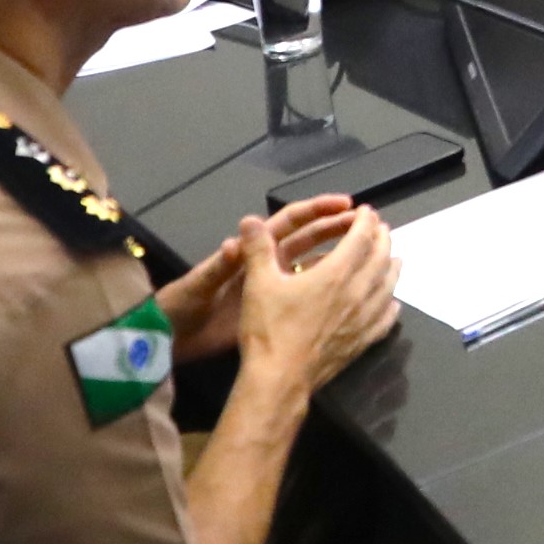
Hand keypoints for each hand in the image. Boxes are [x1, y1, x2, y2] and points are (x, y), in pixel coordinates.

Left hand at [156, 195, 353, 361]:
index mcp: (252, 251)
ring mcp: (274, 287)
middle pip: (309, 239)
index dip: (318, 211)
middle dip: (337, 229)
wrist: (175, 338)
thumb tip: (235, 243)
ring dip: (338, 257)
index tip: (346, 205)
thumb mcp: (202, 284)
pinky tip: (352, 293)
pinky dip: (330, 289)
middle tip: (368, 225)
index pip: (291, 222)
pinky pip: (309, 295)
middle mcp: (268, 264)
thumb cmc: (186, 305)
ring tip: (368, 255)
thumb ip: (219, 265)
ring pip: (314, 265)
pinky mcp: (277, 310)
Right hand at [237, 196, 400, 391]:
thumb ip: (258, 248)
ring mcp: (363, 319)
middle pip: (380, 259)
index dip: (366, 221)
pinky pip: (385, 320)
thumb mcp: (258, 283)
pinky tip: (393, 304)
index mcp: (335, 273)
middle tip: (381, 228)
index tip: (368, 211)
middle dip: (382, 239)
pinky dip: (392, 306)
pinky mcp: (362, 342)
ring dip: (392, 268)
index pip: (361, 238)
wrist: (279, 378)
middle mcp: (357, 293)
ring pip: (388, 287)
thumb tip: (249, 219)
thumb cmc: (269, 329)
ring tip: (394, 258)